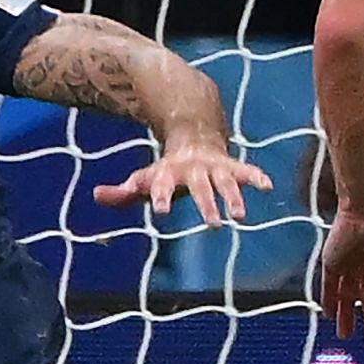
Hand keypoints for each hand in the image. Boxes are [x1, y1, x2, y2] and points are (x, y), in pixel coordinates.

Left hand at [93, 143, 270, 225]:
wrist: (192, 137)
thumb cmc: (165, 171)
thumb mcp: (143, 180)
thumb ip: (121, 193)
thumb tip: (96, 195)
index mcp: (168, 175)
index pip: (162, 187)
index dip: (161, 197)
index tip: (160, 212)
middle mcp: (192, 172)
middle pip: (200, 189)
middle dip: (207, 205)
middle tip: (214, 226)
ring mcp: (213, 168)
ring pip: (225, 182)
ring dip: (234, 197)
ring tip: (240, 216)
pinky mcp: (231, 166)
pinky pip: (246, 171)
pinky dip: (256, 176)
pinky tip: (268, 187)